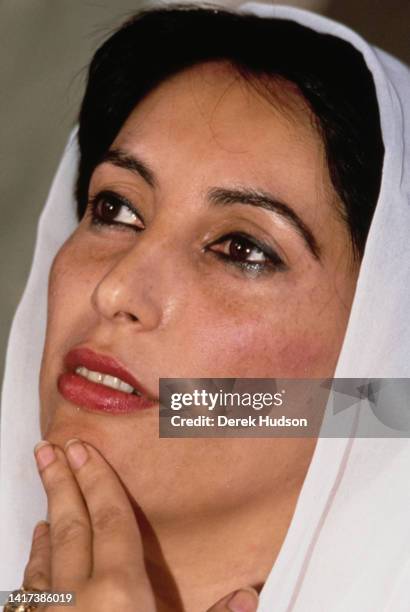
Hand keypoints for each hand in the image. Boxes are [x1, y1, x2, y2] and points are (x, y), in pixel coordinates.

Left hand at [23, 439, 258, 610]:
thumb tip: (250, 596)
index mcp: (119, 596)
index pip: (110, 521)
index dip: (98, 481)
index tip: (82, 449)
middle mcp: (76, 601)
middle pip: (70, 527)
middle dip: (61, 483)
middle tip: (49, 450)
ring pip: (44, 560)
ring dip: (47, 525)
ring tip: (47, 498)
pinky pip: (28, 596)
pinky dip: (33, 571)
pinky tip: (35, 562)